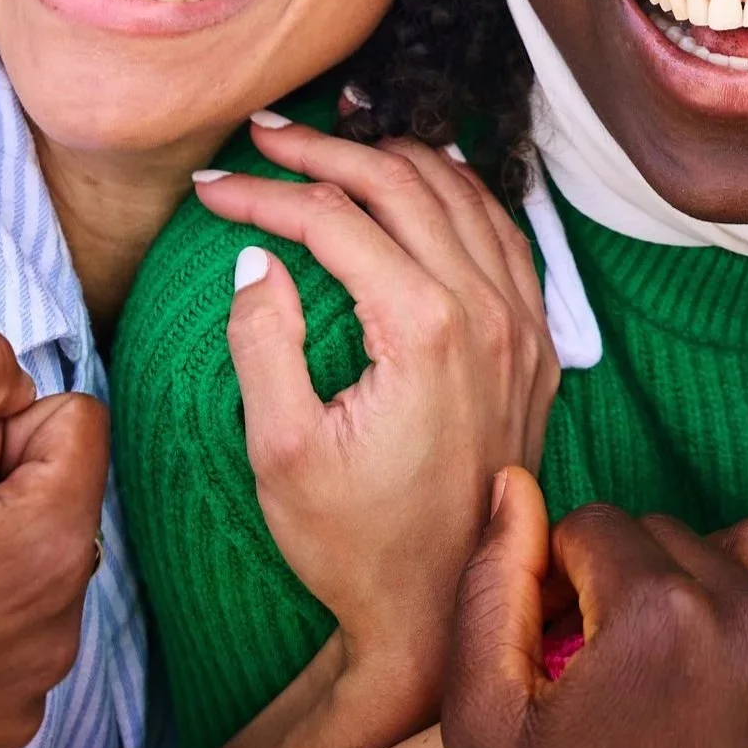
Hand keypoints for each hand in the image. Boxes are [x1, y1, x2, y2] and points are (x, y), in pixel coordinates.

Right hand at [194, 122, 555, 709]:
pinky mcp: (536, 346)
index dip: (264, 193)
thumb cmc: (354, 543)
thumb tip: (259, 257)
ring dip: (394, 158)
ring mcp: (523, 326)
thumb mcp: (282, 452)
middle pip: (402, 183)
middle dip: (324, 149)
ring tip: (330, 145)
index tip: (210, 189)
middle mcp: (488, 312)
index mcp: (425, 330)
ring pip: (463, 195)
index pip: (335, 219)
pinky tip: (426, 181)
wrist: (443, 612)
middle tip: (262, 135)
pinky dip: (460, 193)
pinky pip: (506, 235)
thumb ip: (263, 341)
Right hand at [442, 470, 747, 747]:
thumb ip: (489, 585)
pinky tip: (745, 689)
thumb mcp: (483, 727)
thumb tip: (512, 487)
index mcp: (657, 619)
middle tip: (613, 668)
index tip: (559, 635)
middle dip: (636, 584)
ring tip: (680, 670)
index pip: (601, 527)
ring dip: (715, 589)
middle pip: (680, 539)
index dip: (563, 576)